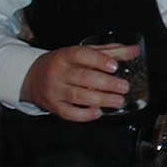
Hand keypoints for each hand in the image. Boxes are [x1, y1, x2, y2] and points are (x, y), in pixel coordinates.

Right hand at [20, 44, 134, 120]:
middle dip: (106, 83)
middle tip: (124, 87)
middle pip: (83, 77)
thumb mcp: (80, 53)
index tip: (115, 66)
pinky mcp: (53, 106)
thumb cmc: (62, 64)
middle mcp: (58, 72)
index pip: (81, 54)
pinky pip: (69, 113)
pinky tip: (98, 112)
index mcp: (64, 55)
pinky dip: (84, 114)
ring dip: (100, 99)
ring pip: (78, 96)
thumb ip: (107, 52)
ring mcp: (54, 90)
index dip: (98, 60)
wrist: (32, 77)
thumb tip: (134, 51)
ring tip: (118, 101)